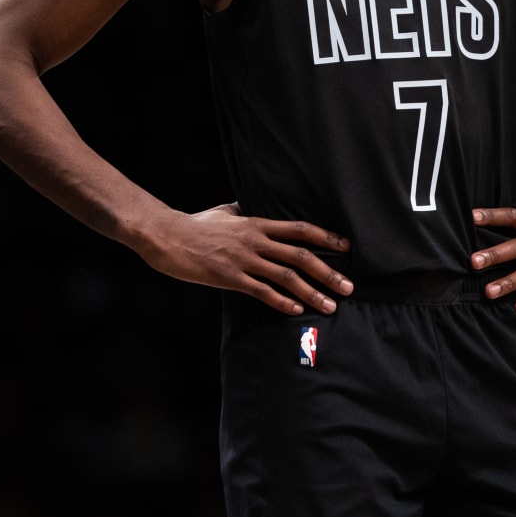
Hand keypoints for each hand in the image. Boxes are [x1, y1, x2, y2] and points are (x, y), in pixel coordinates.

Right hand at [138, 204, 353, 314]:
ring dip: (312, 292)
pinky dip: (281, 301)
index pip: (299, 228)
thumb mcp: (224, 211)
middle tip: (349, 286)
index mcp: (256, 223)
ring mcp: (243, 259)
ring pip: (285, 276)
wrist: (167, 236)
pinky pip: (261, 291)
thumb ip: (244, 211)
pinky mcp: (229, 277)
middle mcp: (254, 240)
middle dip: (328, 271)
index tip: (346, 247)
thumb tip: (253, 206)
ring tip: (330, 305)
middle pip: (300, 255)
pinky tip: (296, 310)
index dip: (325, 237)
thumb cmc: (195, 224)